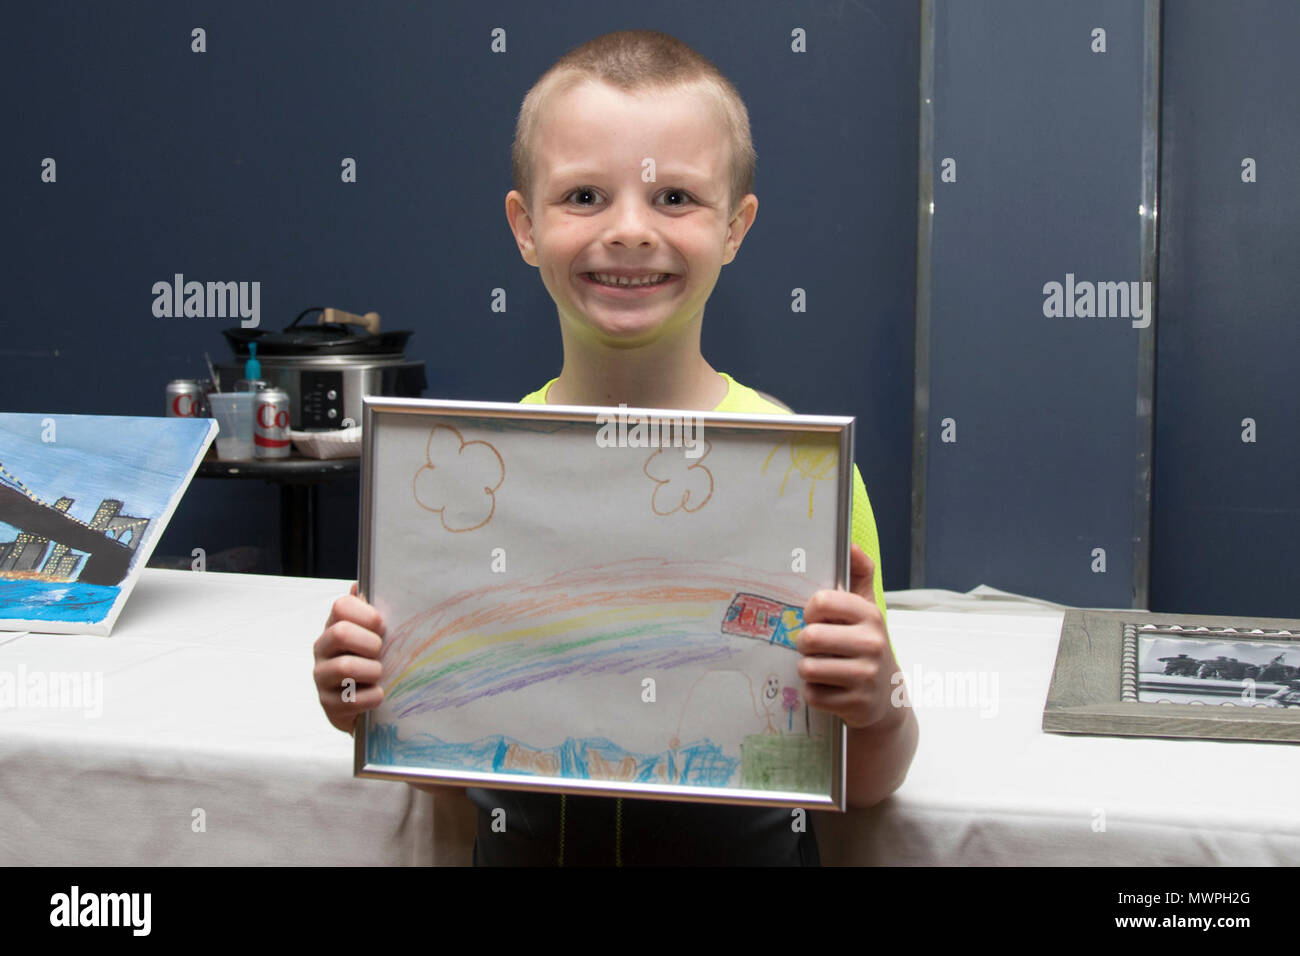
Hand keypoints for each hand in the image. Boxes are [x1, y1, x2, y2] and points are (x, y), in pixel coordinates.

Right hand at [312, 582, 386, 733]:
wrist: (366, 707)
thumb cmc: (371, 663)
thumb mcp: (373, 637)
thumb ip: (368, 614)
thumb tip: (358, 586)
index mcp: (335, 626)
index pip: (341, 606)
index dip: (366, 614)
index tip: (382, 626)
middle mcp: (323, 649)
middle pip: (341, 633)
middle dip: (370, 643)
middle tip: (380, 652)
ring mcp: (322, 677)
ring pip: (345, 667)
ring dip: (372, 671)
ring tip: (380, 675)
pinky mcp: (328, 704)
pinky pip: (352, 699)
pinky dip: (372, 697)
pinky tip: (378, 695)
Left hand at [796, 544, 895, 729]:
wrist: (887, 698)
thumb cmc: (866, 647)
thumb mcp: (867, 611)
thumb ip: (860, 575)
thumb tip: (852, 544)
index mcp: (870, 615)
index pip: (821, 602)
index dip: (810, 612)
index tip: (816, 619)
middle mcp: (872, 644)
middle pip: (810, 637)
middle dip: (804, 643)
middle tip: (813, 647)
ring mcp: (865, 676)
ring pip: (807, 668)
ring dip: (807, 669)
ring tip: (822, 668)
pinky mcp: (856, 703)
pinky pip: (813, 694)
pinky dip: (815, 693)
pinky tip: (830, 689)